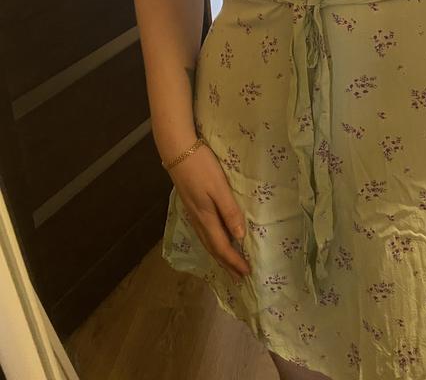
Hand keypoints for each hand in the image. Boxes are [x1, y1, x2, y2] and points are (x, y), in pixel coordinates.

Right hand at [167, 143, 250, 281]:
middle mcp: (197, 219)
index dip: (233, 262)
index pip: (221, 247)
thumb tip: (239, 237)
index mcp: (206, 217)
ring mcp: (192, 213)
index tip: (246, 273)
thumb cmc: (202, 166)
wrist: (177, 150)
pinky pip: (203, 232)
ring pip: (207, 241)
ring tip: (229, 265)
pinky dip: (212, 243)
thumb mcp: (219, 187)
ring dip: (219, 255)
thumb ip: (229, 211)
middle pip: (213, 248)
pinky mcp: (190, 205)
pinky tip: (216, 241)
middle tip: (239, 278)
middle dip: (226, 264)